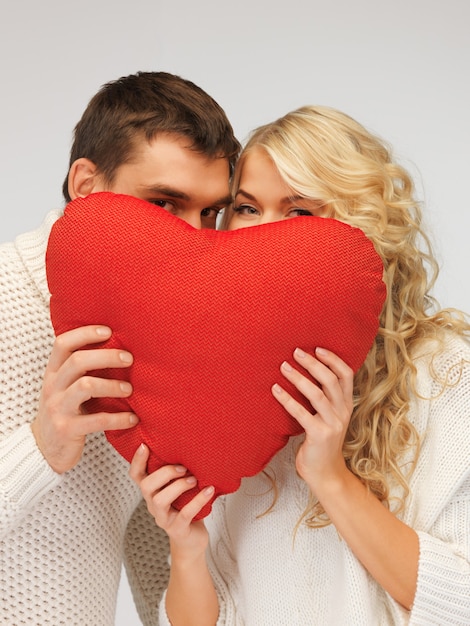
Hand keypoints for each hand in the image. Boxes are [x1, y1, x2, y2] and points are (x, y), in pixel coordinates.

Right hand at [31, 325, 136, 472]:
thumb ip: (81, 369)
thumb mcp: (65, 386)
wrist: (45, 448)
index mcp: (53, 373)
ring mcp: (58, 408)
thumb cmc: (64, 411)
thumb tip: (118, 348)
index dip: (85, 334)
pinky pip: (96, 420)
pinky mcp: (67, 429)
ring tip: (129, 389)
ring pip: (86, 386)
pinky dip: (118, 418)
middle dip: (107, 356)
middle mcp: (53, 387)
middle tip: (129, 358)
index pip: (63, 344)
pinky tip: (132, 418)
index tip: (108, 331)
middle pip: (77, 361)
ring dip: (112, 385)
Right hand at [130, 444, 213, 561]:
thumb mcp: (179, 488)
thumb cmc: (185, 508)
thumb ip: (178, 472)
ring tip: (194, 480)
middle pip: (146, 486)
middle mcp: (153, 504)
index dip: (137, 461)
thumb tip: (191, 446)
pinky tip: (209, 490)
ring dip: (178, 486)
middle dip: (164, 473)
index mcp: (152, 491)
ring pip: (160, 500)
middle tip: (182, 468)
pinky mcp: (177, 529)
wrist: (191, 540)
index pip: (136, 475)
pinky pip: (185, 514)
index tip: (145, 445)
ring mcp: (163, 518)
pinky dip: (198, 500)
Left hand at [272, 347, 353, 496]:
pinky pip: (301, 413)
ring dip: (298, 378)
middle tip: (296, 352)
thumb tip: (305, 373)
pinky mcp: (319, 435)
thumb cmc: (322, 443)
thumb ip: (325, 399)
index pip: (346, 375)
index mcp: (346, 405)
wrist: (326, 474)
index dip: (333, 360)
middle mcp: (342, 412)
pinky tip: (275, 390)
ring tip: (283, 366)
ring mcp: (332, 424)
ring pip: (316, 394)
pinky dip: (287, 399)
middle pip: (330, 380)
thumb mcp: (329, 418)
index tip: (318, 348)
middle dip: (313, 363)